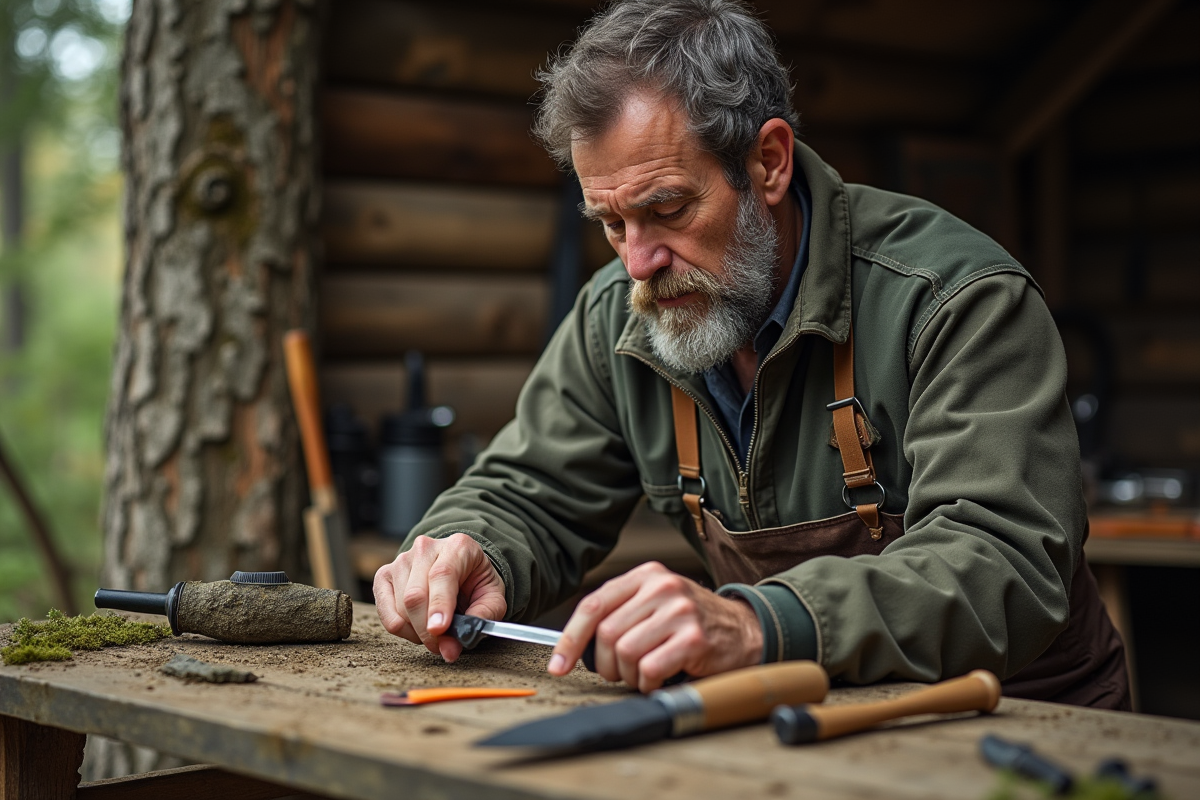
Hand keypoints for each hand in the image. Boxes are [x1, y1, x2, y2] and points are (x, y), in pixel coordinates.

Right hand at [373, 533, 506, 662]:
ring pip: (400, 606)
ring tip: (435, 632)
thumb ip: (479, 619)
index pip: (442, 574)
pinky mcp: (384, 575)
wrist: (462, 568)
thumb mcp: (492, 598)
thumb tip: (451, 647)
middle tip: (442, 647)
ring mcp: (402, 559)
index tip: (439, 630)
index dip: (439, 605)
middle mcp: (425, 548)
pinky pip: (385, 611)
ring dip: (416, 631)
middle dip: (427, 630)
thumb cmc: (477, 583)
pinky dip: (401, 628)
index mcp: (457, 546)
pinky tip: (417, 628)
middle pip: (415, 594)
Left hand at [548, 561, 762, 691]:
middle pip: (606, 634)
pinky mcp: (693, 638)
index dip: (570, 639)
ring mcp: (679, 611)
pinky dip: (648, 682)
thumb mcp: (656, 602)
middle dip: (606, 664)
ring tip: (645, 672)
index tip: (558, 664)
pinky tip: (660, 678)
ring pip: (625, 653)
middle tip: (619, 672)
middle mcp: (662, 587)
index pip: (593, 605)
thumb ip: (621, 612)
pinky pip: (649, 669)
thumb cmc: (692, 621)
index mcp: (646, 575)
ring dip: (629, 675)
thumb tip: (575, 645)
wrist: (745, 630)